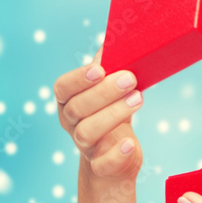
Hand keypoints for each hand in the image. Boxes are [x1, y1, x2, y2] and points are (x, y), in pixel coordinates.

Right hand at [54, 47, 144, 179]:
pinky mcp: (101, 166)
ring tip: (138, 99)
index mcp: (69, 101)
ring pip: (87, 132)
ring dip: (113, 114)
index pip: (63, 88)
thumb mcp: (111, 89)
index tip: (101, 69)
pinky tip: (129, 143)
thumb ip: (111, 66)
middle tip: (130, 79)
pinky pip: (103, 162)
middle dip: (104, 92)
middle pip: (78, 108)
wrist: (117, 158)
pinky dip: (116, 153)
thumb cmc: (114, 114)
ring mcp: (85, 146)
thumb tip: (118, 36)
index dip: (79, 78)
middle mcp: (71, 123)